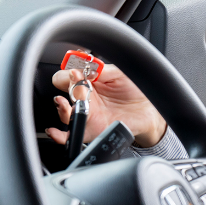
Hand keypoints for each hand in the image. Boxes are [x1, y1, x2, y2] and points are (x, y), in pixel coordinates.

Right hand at [46, 64, 166, 147]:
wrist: (150, 110)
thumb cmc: (136, 90)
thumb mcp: (121, 73)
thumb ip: (102, 70)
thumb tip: (83, 68)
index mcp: (88, 82)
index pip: (66, 76)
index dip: (68, 75)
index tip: (76, 74)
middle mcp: (84, 98)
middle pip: (63, 93)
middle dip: (70, 89)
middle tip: (82, 87)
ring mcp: (87, 115)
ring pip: (64, 113)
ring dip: (63, 108)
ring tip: (70, 103)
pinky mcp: (92, 130)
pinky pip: (71, 136)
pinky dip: (60, 135)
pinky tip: (55, 131)